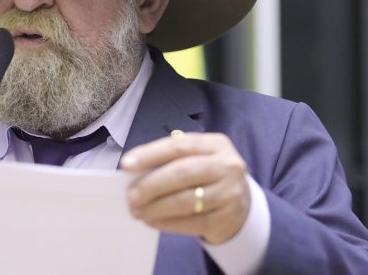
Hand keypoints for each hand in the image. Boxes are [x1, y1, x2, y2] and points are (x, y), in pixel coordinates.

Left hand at [120, 132, 249, 243]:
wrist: (241, 204)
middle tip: (131, 196)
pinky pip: (191, 222)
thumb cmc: (207, 176)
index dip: (149, 155)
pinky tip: (153, 221)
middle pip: (181, 173)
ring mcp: (229, 193)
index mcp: (215, 144)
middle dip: (151, 185)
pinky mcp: (226, 218)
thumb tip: (135, 173)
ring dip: (156, 207)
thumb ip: (170, 161)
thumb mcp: (196, 159)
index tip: (126, 165)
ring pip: (185, 200)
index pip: (178, 146)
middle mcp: (227, 165)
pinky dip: (167, 223)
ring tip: (138, 211)